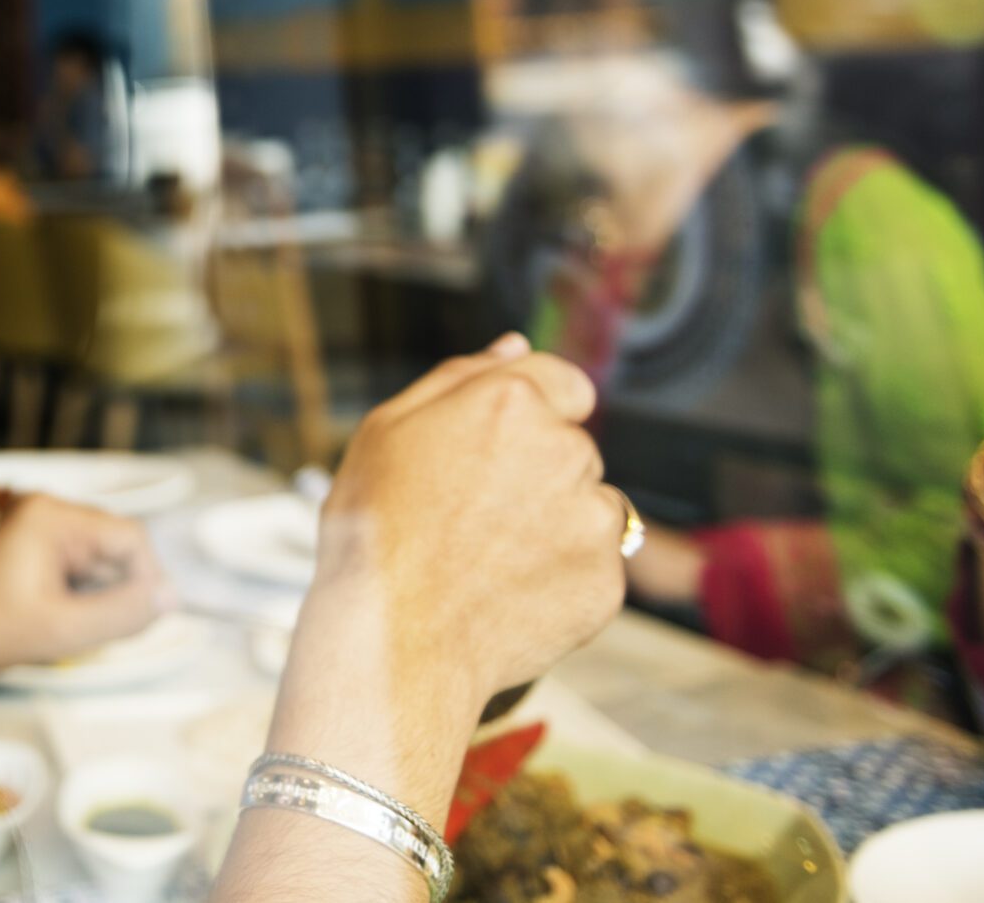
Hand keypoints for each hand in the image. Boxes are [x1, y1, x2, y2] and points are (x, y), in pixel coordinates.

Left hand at [0, 496, 168, 695]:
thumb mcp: (66, 629)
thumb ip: (124, 613)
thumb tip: (172, 598)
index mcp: (52, 516)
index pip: (130, 537)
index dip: (145, 580)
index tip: (139, 620)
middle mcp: (45, 508)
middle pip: (115, 546)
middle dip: (116, 590)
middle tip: (93, 629)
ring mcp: (35, 524)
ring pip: (98, 559)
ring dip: (97, 595)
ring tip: (68, 625)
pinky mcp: (30, 544)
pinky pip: (77, 564)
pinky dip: (80, 594)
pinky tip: (57, 619)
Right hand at [304, 335, 626, 724]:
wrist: (393, 639)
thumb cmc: (376, 530)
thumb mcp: (388, 429)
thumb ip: (462, 376)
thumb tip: (517, 345)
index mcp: (512, 401)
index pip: (565, 384)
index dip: (531, 418)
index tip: (494, 454)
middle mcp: (565, 449)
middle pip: (573, 448)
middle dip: (538, 473)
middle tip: (472, 518)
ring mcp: (592, 519)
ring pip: (588, 506)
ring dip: (556, 524)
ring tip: (489, 561)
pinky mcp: (607, 581)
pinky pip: (594, 566)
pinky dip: (563, 577)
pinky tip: (509, 594)